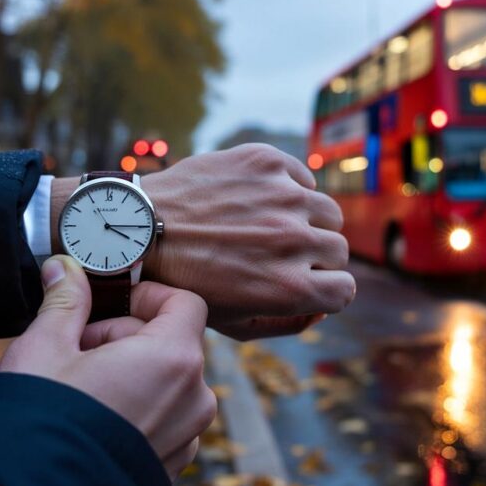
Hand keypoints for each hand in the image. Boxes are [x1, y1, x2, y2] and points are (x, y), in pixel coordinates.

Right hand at [0, 256, 215, 479]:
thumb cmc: (42, 421)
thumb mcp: (46, 347)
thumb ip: (65, 301)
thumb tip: (65, 269)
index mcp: (174, 359)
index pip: (186, 303)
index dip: (147, 295)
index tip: (112, 302)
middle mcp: (194, 398)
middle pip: (172, 341)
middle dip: (125, 336)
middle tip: (77, 348)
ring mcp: (188, 434)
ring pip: (168, 381)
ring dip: (131, 372)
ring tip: (83, 385)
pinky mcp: (173, 462)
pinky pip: (165, 417)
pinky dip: (137, 407)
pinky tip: (95, 416)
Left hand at [139, 144, 355, 337]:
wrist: (139, 229)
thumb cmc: (184, 281)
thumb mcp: (233, 323)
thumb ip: (287, 322)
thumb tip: (322, 307)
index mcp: (289, 287)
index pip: (346, 290)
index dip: (328, 290)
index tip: (310, 284)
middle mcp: (293, 240)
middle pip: (339, 250)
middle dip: (317, 257)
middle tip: (283, 255)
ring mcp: (282, 196)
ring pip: (327, 212)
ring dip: (309, 220)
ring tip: (273, 225)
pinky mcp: (267, 162)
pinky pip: (302, 177)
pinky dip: (289, 188)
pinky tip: (258, 199)